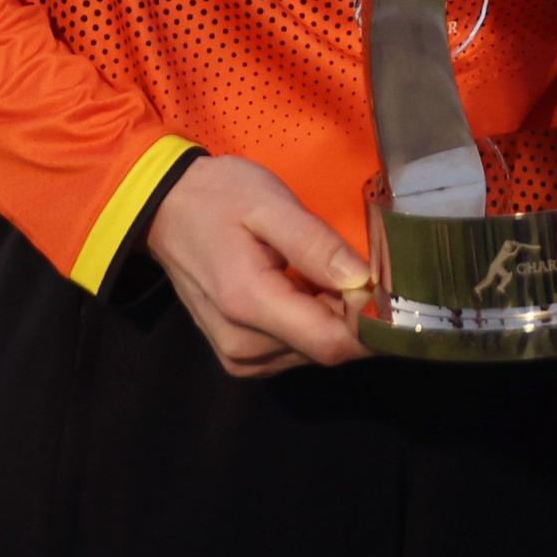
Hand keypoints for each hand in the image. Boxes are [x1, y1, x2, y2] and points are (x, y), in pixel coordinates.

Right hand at [142, 154, 370, 377]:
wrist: (164, 211)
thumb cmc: (218, 197)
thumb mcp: (269, 203)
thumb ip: (315, 244)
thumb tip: (365, 282)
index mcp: (249, 304)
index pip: (334, 342)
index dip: (373, 322)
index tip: (393, 285)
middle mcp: (243, 346)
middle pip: (328, 349)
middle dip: (357, 315)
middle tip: (366, 266)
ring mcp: (240, 358)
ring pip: (316, 352)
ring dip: (336, 318)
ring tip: (330, 270)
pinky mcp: (241, 359)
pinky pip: (296, 350)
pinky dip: (313, 322)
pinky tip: (307, 287)